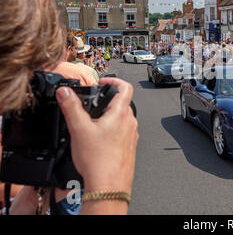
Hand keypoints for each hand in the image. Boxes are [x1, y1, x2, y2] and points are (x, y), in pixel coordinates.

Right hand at [56, 78, 137, 195]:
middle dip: (106, 101)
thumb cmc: (99, 161)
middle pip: (122, 103)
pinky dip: (111, 130)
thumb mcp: (79, 129)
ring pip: (121, 118)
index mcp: (121, 114)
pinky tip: (98, 141)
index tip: (102, 82)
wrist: (109, 186)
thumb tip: (65, 92)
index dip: (113, 80)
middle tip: (91, 104)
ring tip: (92, 124)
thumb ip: (71, 107)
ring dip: (108, 116)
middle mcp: (130, 123)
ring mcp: (131, 135)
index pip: (125, 87)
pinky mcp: (129, 147)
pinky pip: (122, 132)